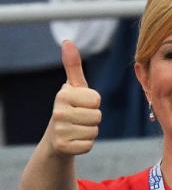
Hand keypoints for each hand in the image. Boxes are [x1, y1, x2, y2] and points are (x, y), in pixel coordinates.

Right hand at [47, 41, 101, 155]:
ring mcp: (60, 131)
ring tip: (77, 128)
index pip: (96, 100)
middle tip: (80, 119)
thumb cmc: (70, 108)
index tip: (81, 105)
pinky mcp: (64, 147)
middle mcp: (58, 112)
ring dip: (90, 131)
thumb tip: (67, 41)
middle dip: (93, 118)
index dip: (93, 103)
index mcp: (63, 94)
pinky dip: (86, 144)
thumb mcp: (73, 87)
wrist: (56, 136)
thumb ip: (73, 66)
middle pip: (97, 116)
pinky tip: (75, 140)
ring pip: (94, 131)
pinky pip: (89, 145)